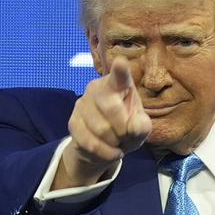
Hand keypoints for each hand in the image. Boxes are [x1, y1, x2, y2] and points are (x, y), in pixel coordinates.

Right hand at [52, 57, 151, 189]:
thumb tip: (133, 126)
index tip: (121, 62)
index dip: (120, 70)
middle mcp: (97, 88)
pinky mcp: (72, 122)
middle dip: (123, 129)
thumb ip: (142, 126)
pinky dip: (104, 152)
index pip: (120, 76)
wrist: (105, 147)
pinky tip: (109, 151)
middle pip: (112, 108)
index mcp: (119, 84)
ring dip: (114, 142)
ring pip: (101, 128)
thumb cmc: (128, 129)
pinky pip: (90, 142)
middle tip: (126, 135)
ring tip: (117, 142)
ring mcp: (82, 103)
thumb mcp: (141, 129)